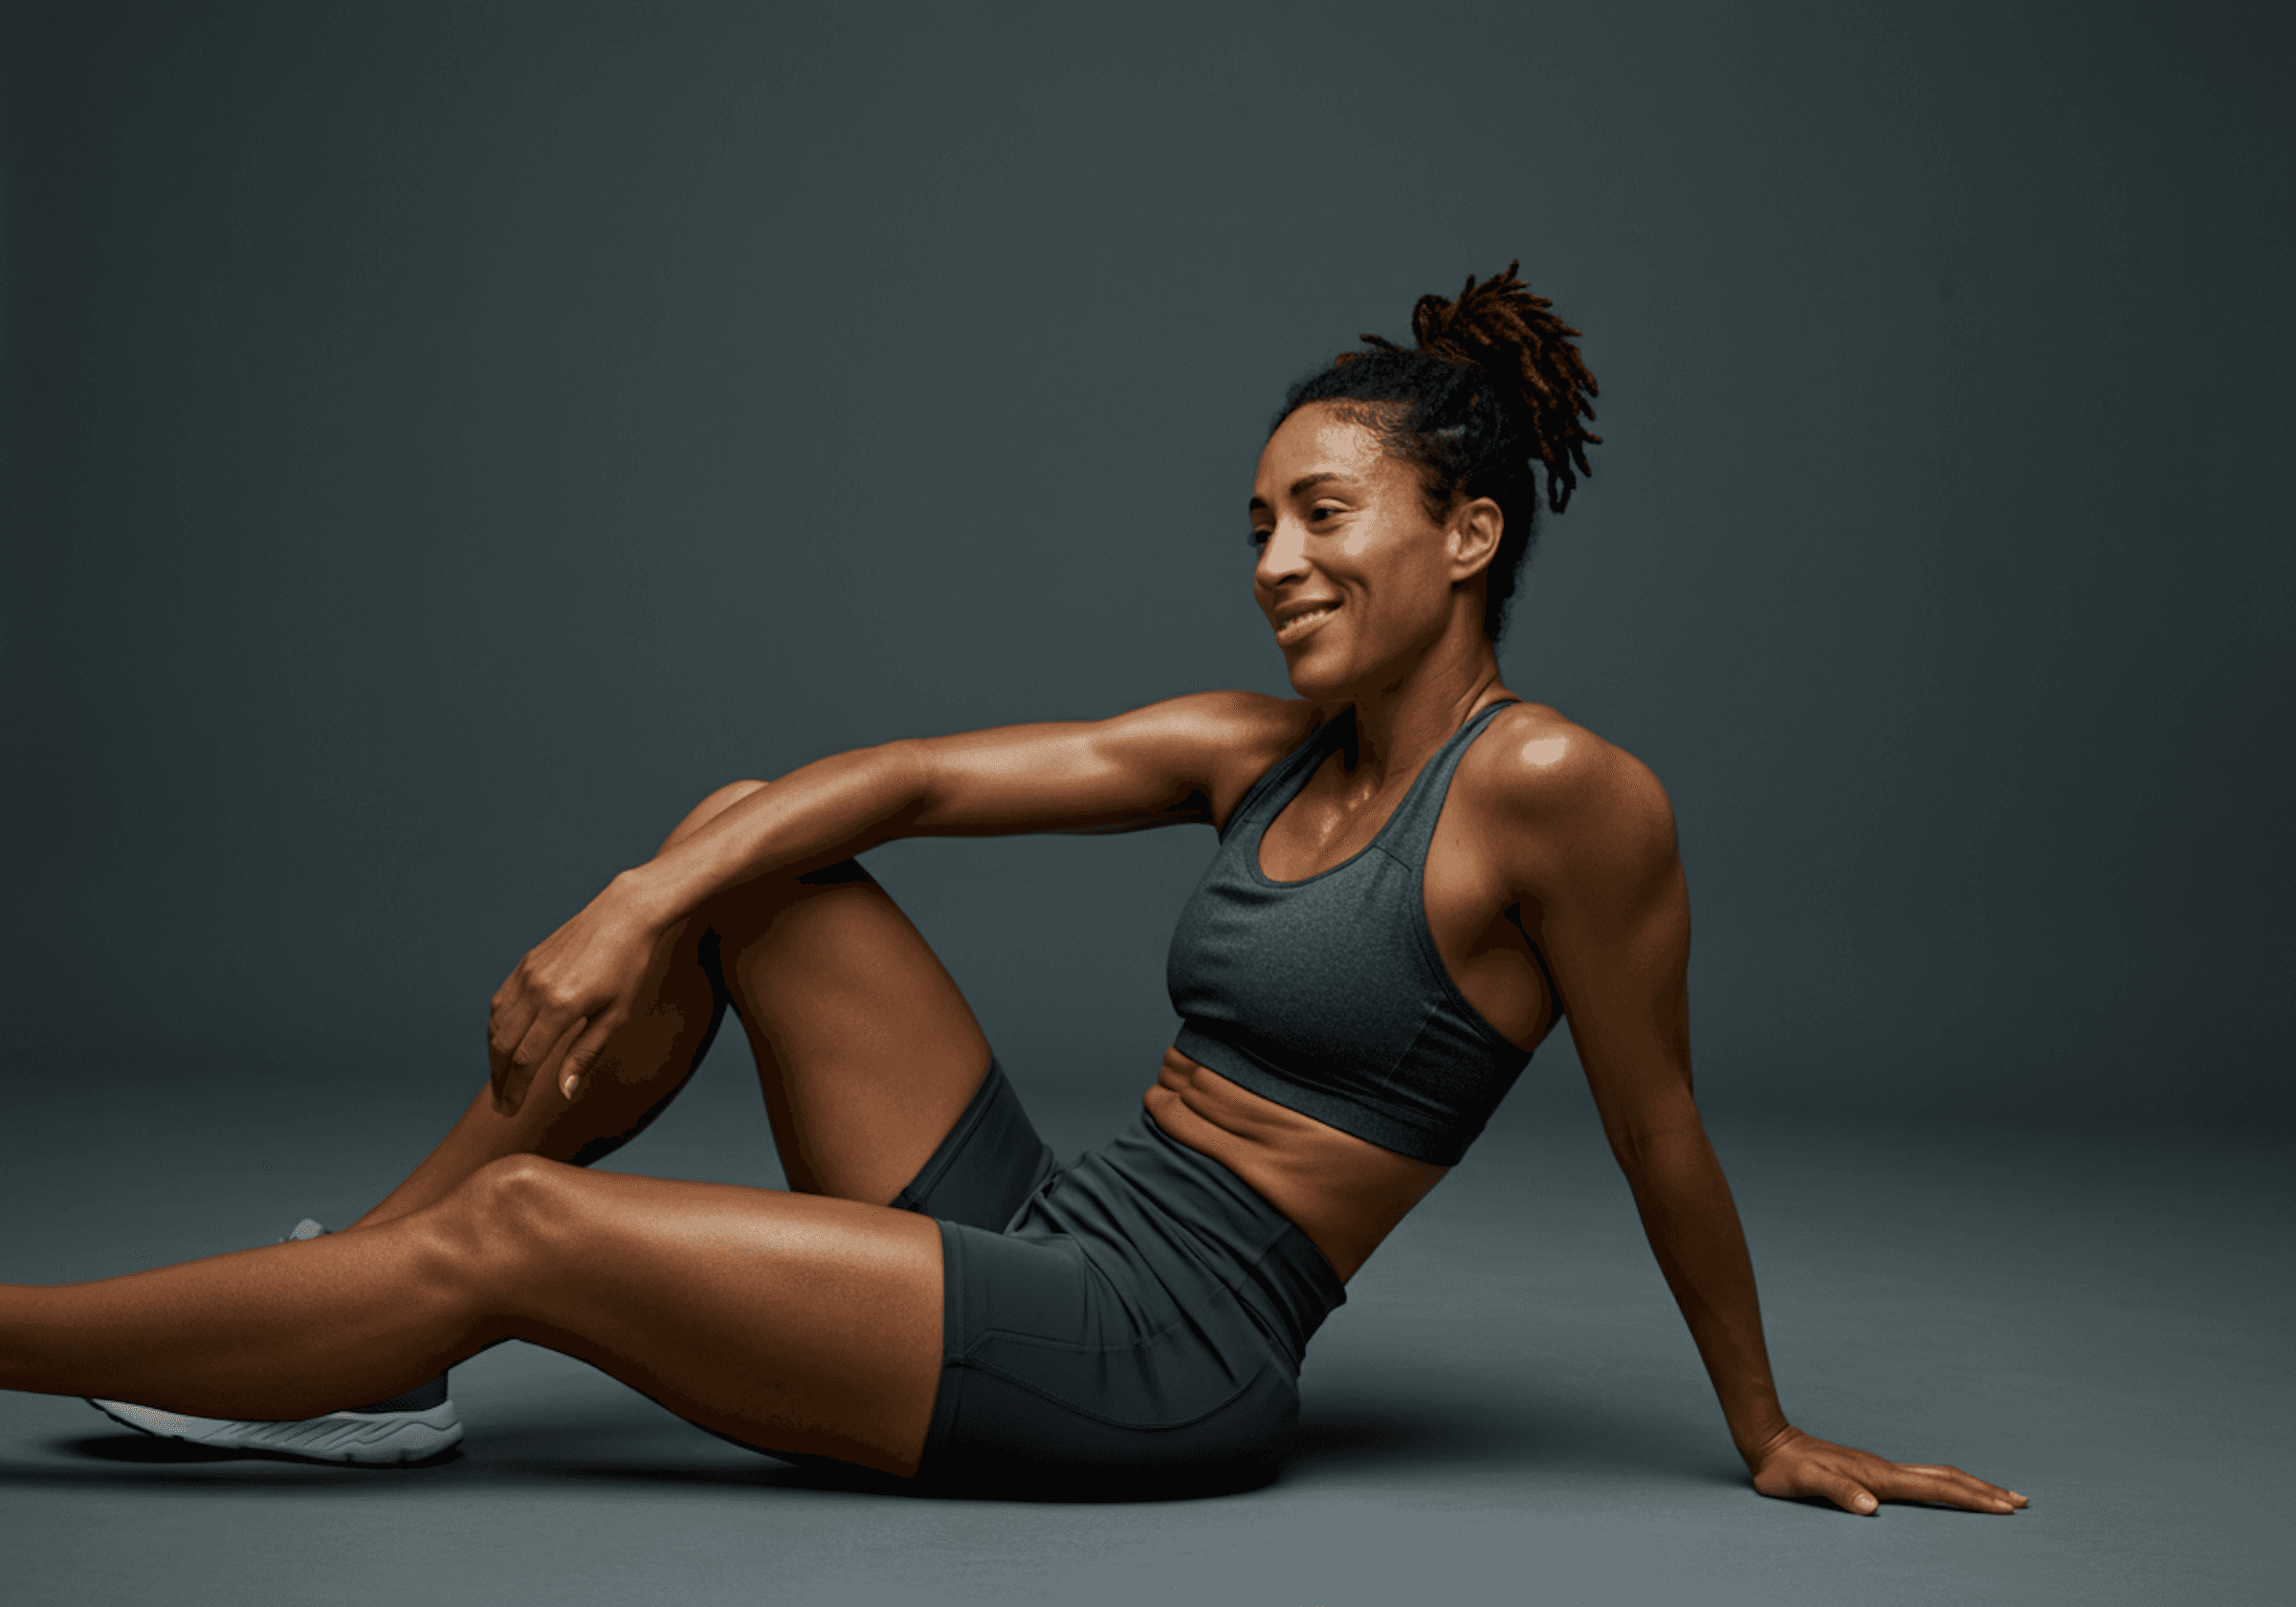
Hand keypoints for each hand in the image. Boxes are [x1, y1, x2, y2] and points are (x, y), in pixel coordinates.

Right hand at [487, 872, 668, 1114]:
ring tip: (503, 1079)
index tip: (512, 1112)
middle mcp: (537, 990)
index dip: (516, 1091)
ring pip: (497, 1025)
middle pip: (502, 1046)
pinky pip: (501, 1002)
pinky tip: (505, 1042)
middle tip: (502, 1104)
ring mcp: (527, 974)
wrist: (624, 914)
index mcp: (562, 1007)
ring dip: (495, 1056)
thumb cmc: (629, 966)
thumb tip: (564, 1091)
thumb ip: (586, 1054)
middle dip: (499, 1080)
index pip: (526, 1061)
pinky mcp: (525, 964)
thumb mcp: (617, 1015)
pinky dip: (497, 1027)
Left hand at [1747, 1426, 2027, 1515]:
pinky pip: (1921, 1478)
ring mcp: (1881, 1469)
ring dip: (1972, 1485)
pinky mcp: (1873, 1470)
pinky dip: (1948, 1485)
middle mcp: (1886, 1470)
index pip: (1936, 1489)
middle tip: (2022, 1501)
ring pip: (1937, 1475)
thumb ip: (1838, 1492)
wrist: (1771, 1442)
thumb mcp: (1807, 1483)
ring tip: (1999, 1495)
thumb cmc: (1786, 1469)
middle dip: (1986, 1490)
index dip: (1972, 1499)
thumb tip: (1871, 1508)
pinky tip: (1949, 1491)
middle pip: (1948, 1478)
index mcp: (1879, 1477)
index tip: (2005, 1508)